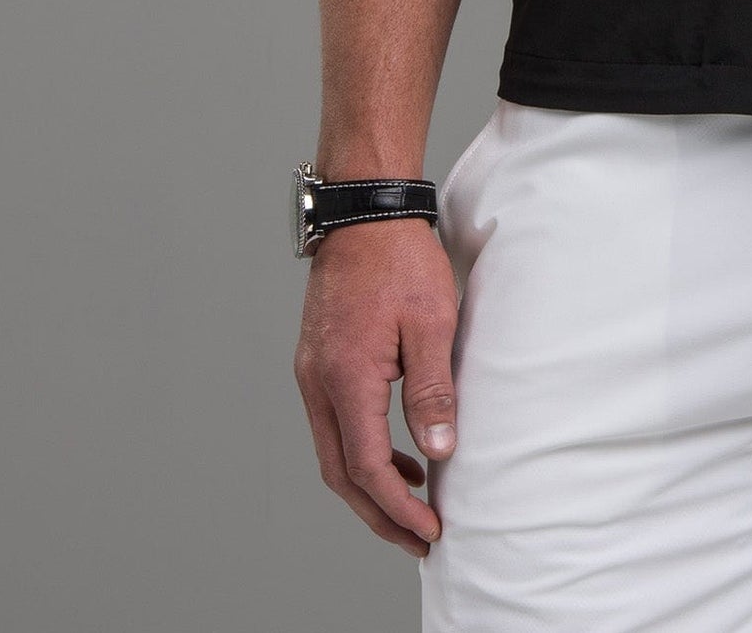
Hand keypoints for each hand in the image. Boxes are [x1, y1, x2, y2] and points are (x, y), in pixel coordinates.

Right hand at [294, 218, 459, 555]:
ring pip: (333, 452)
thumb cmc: (400, 259)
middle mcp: (318, 382)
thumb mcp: (431, 322)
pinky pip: (334, 423)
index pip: (366, 466)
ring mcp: (312, 372)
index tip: (430, 529)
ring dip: (369, 486)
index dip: (397, 507)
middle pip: (341, 473)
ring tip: (412, 504)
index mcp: (345, 378)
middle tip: (418, 538)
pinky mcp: (318, 361)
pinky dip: (362, 450)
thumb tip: (439, 451)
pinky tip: (397, 452)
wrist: (365, 212)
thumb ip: (433, 389)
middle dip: (379, 513)